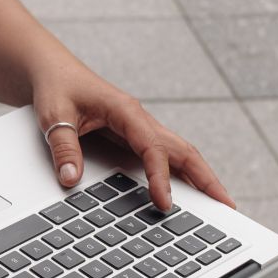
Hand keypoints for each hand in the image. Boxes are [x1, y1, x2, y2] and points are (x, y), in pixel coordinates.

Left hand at [33, 70, 234, 211]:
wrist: (52, 70)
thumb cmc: (56, 87)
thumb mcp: (53, 115)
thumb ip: (63, 146)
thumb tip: (70, 178)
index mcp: (126, 111)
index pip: (153, 148)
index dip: (160, 177)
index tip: (164, 202)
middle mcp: (139, 119)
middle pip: (182, 150)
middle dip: (206, 178)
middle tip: (226, 207)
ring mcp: (139, 128)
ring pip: (178, 153)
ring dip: (199, 177)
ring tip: (218, 205)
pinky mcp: (132, 135)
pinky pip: (162, 156)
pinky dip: (179, 174)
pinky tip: (186, 193)